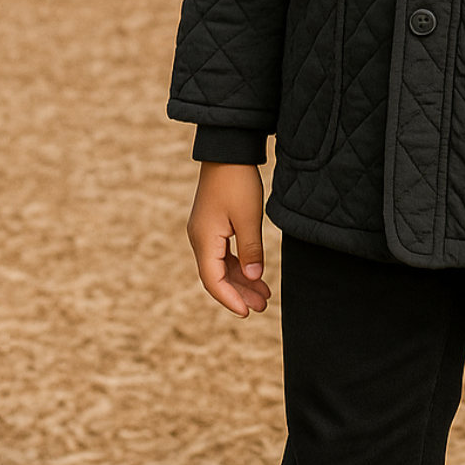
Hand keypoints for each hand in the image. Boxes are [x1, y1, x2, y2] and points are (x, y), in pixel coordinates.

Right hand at [187, 162, 270, 316]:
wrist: (228, 151)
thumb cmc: (238, 182)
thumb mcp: (249, 218)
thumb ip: (251, 251)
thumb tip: (253, 278)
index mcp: (204, 239)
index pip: (213, 280)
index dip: (230, 299)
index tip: (247, 313)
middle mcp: (200, 239)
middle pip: (217, 276)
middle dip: (239, 293)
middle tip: (263, 307)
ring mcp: (205, 232)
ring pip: (222, 266)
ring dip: (242, 281)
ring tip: (264, 295)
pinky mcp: (213, 226)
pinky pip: (224, 254)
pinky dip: (240, 265)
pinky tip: (256, 274)